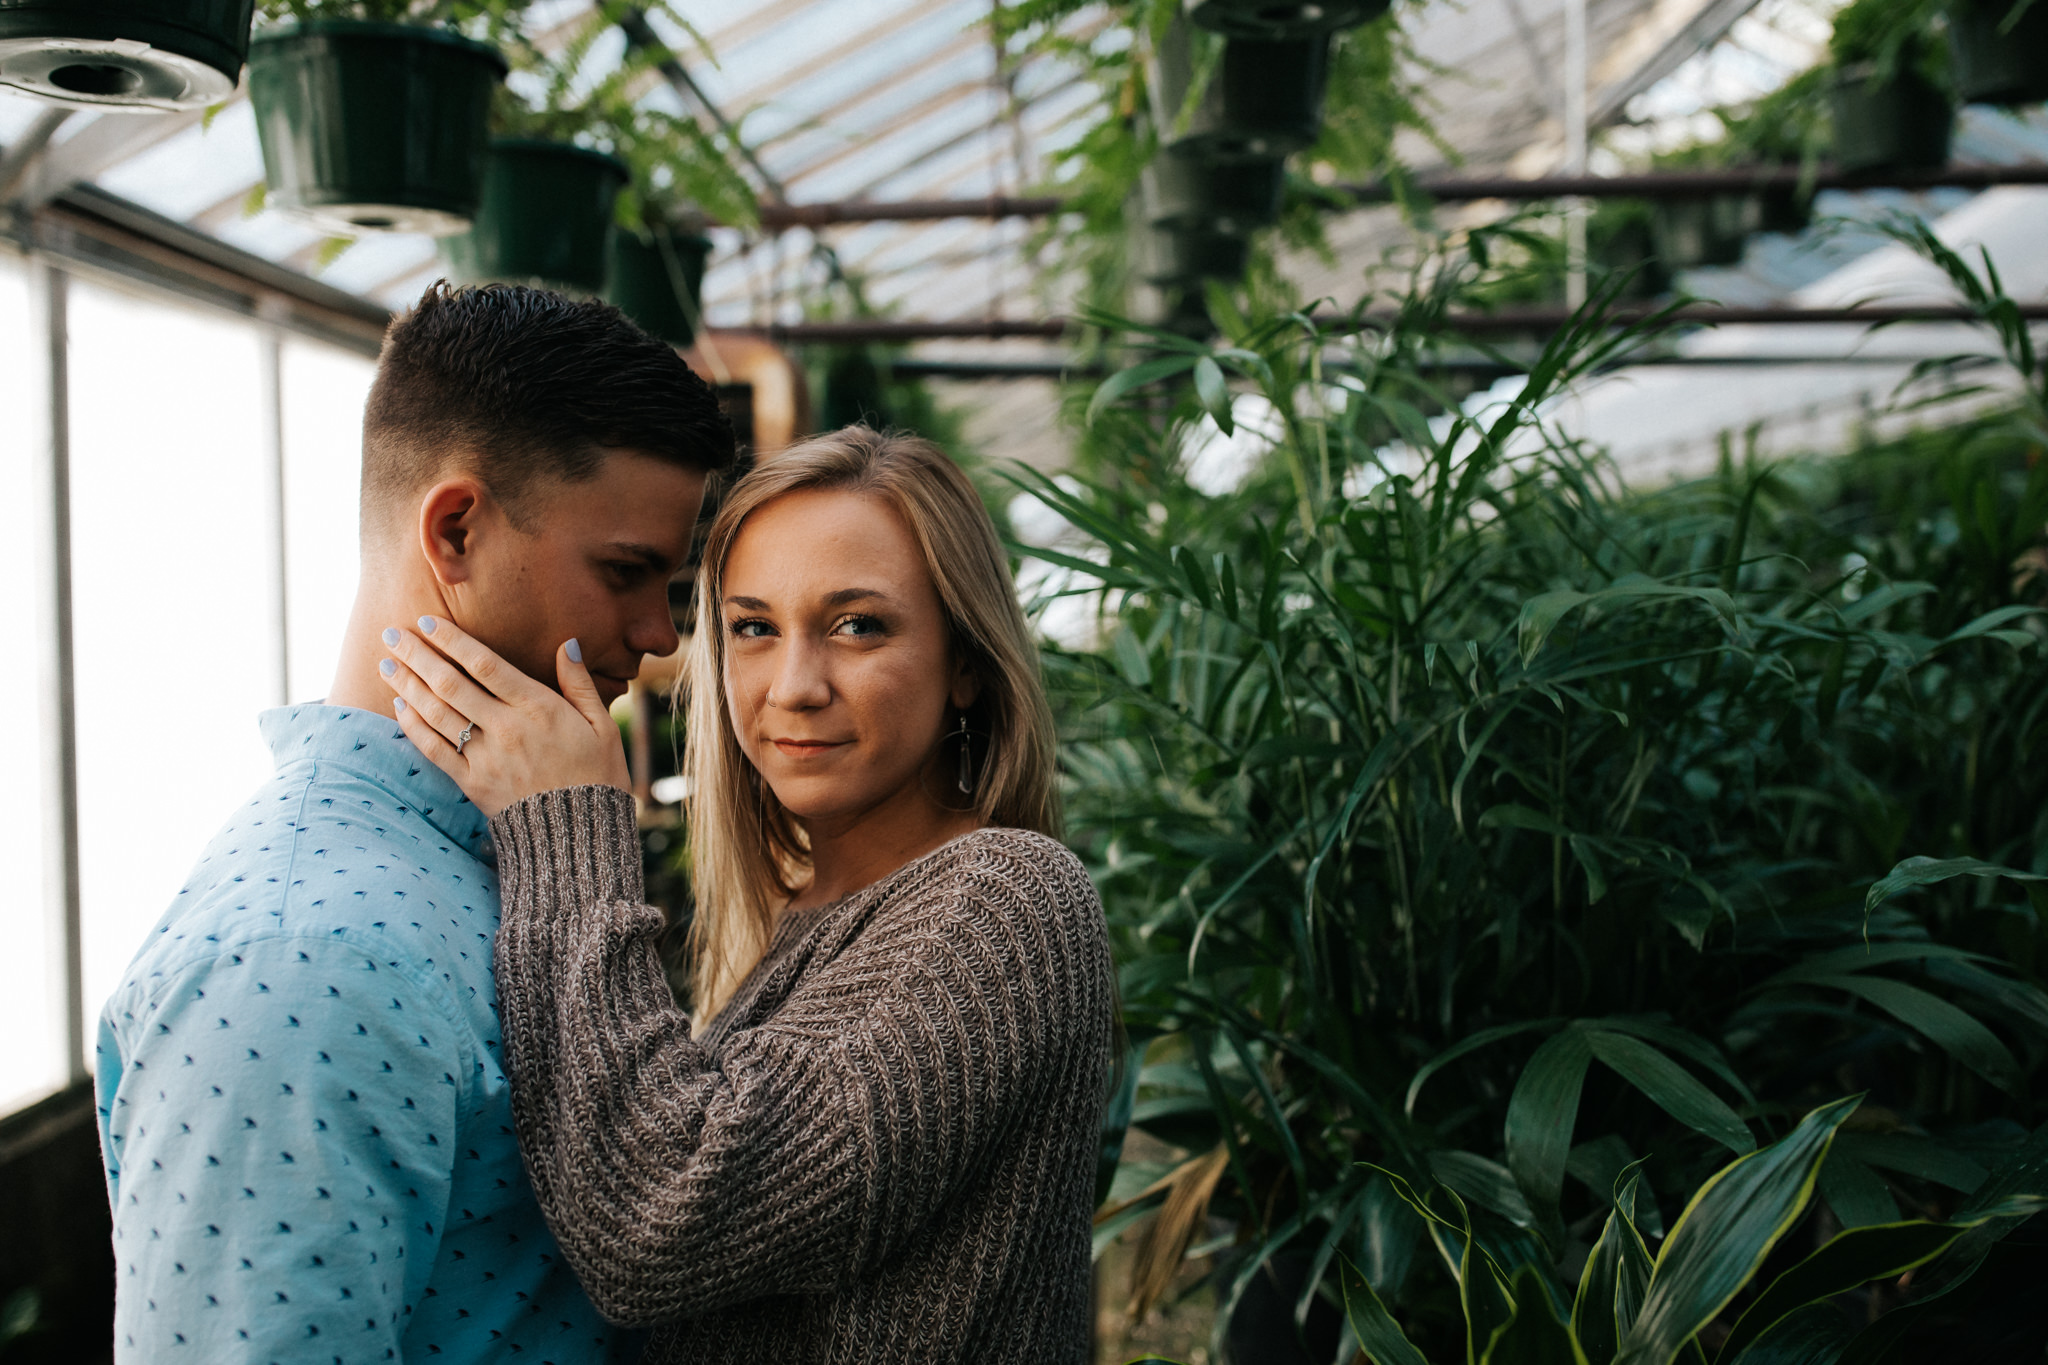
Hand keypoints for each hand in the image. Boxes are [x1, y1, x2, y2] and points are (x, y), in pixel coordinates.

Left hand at [378, 616, 629, 818]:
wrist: (580, 837)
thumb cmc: (597, 776)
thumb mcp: (602, 726)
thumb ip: (579, 684)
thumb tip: (567, 644)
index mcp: (538, 708)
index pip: (485, 664)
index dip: (453, 640)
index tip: (428, 621)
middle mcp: (506, 729)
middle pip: (451, 684)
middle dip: (418, 655)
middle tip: (393, 634)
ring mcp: (485, 758)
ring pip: (436, 714)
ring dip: (408, 686)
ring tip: (386, 663)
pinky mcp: (472, 783)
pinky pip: (434, 750)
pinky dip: (414, 727)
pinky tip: (400, 706)